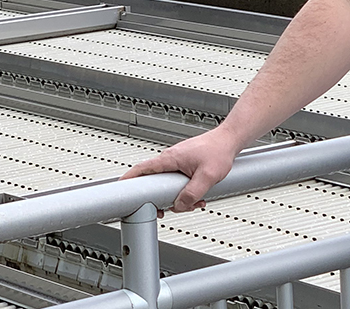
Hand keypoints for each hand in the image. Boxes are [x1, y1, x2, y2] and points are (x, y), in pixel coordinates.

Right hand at [121, 127, 238, 212]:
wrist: (231, 139)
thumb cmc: (220, 150)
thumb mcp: (208, 176)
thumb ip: (191, 193)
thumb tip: (179, 206)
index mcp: (170, 158)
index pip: (141, 170)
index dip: (127, 181)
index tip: (117, 192)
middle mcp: (170, 159)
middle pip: (154, 184)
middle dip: (162, 199)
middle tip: (168, 209)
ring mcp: (177, 162)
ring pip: (168, 186)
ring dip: (179, 197)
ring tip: (194, 201)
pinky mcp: (185, 165)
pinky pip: (178, 182)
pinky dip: (186, 191)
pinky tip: (199, 196)